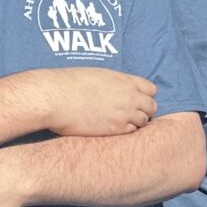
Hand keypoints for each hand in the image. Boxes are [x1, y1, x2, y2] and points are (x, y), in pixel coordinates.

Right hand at [21, 68, 155, 138]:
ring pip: (144, 121)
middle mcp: (129, 96)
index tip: (136, 100)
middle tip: (131, 114)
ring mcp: (124, 113)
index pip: (151, 89)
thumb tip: (118, 90)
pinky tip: (112, 129)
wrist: (54, 98)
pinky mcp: (115, 129)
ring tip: (119, 122)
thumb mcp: (97, 75)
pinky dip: (126, 131)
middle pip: (151, 106)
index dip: (145, 95)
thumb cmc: (69, 84)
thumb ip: (114, 83)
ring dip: (135, 122)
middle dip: (144, 110)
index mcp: (124, 80)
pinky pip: (132, 132)